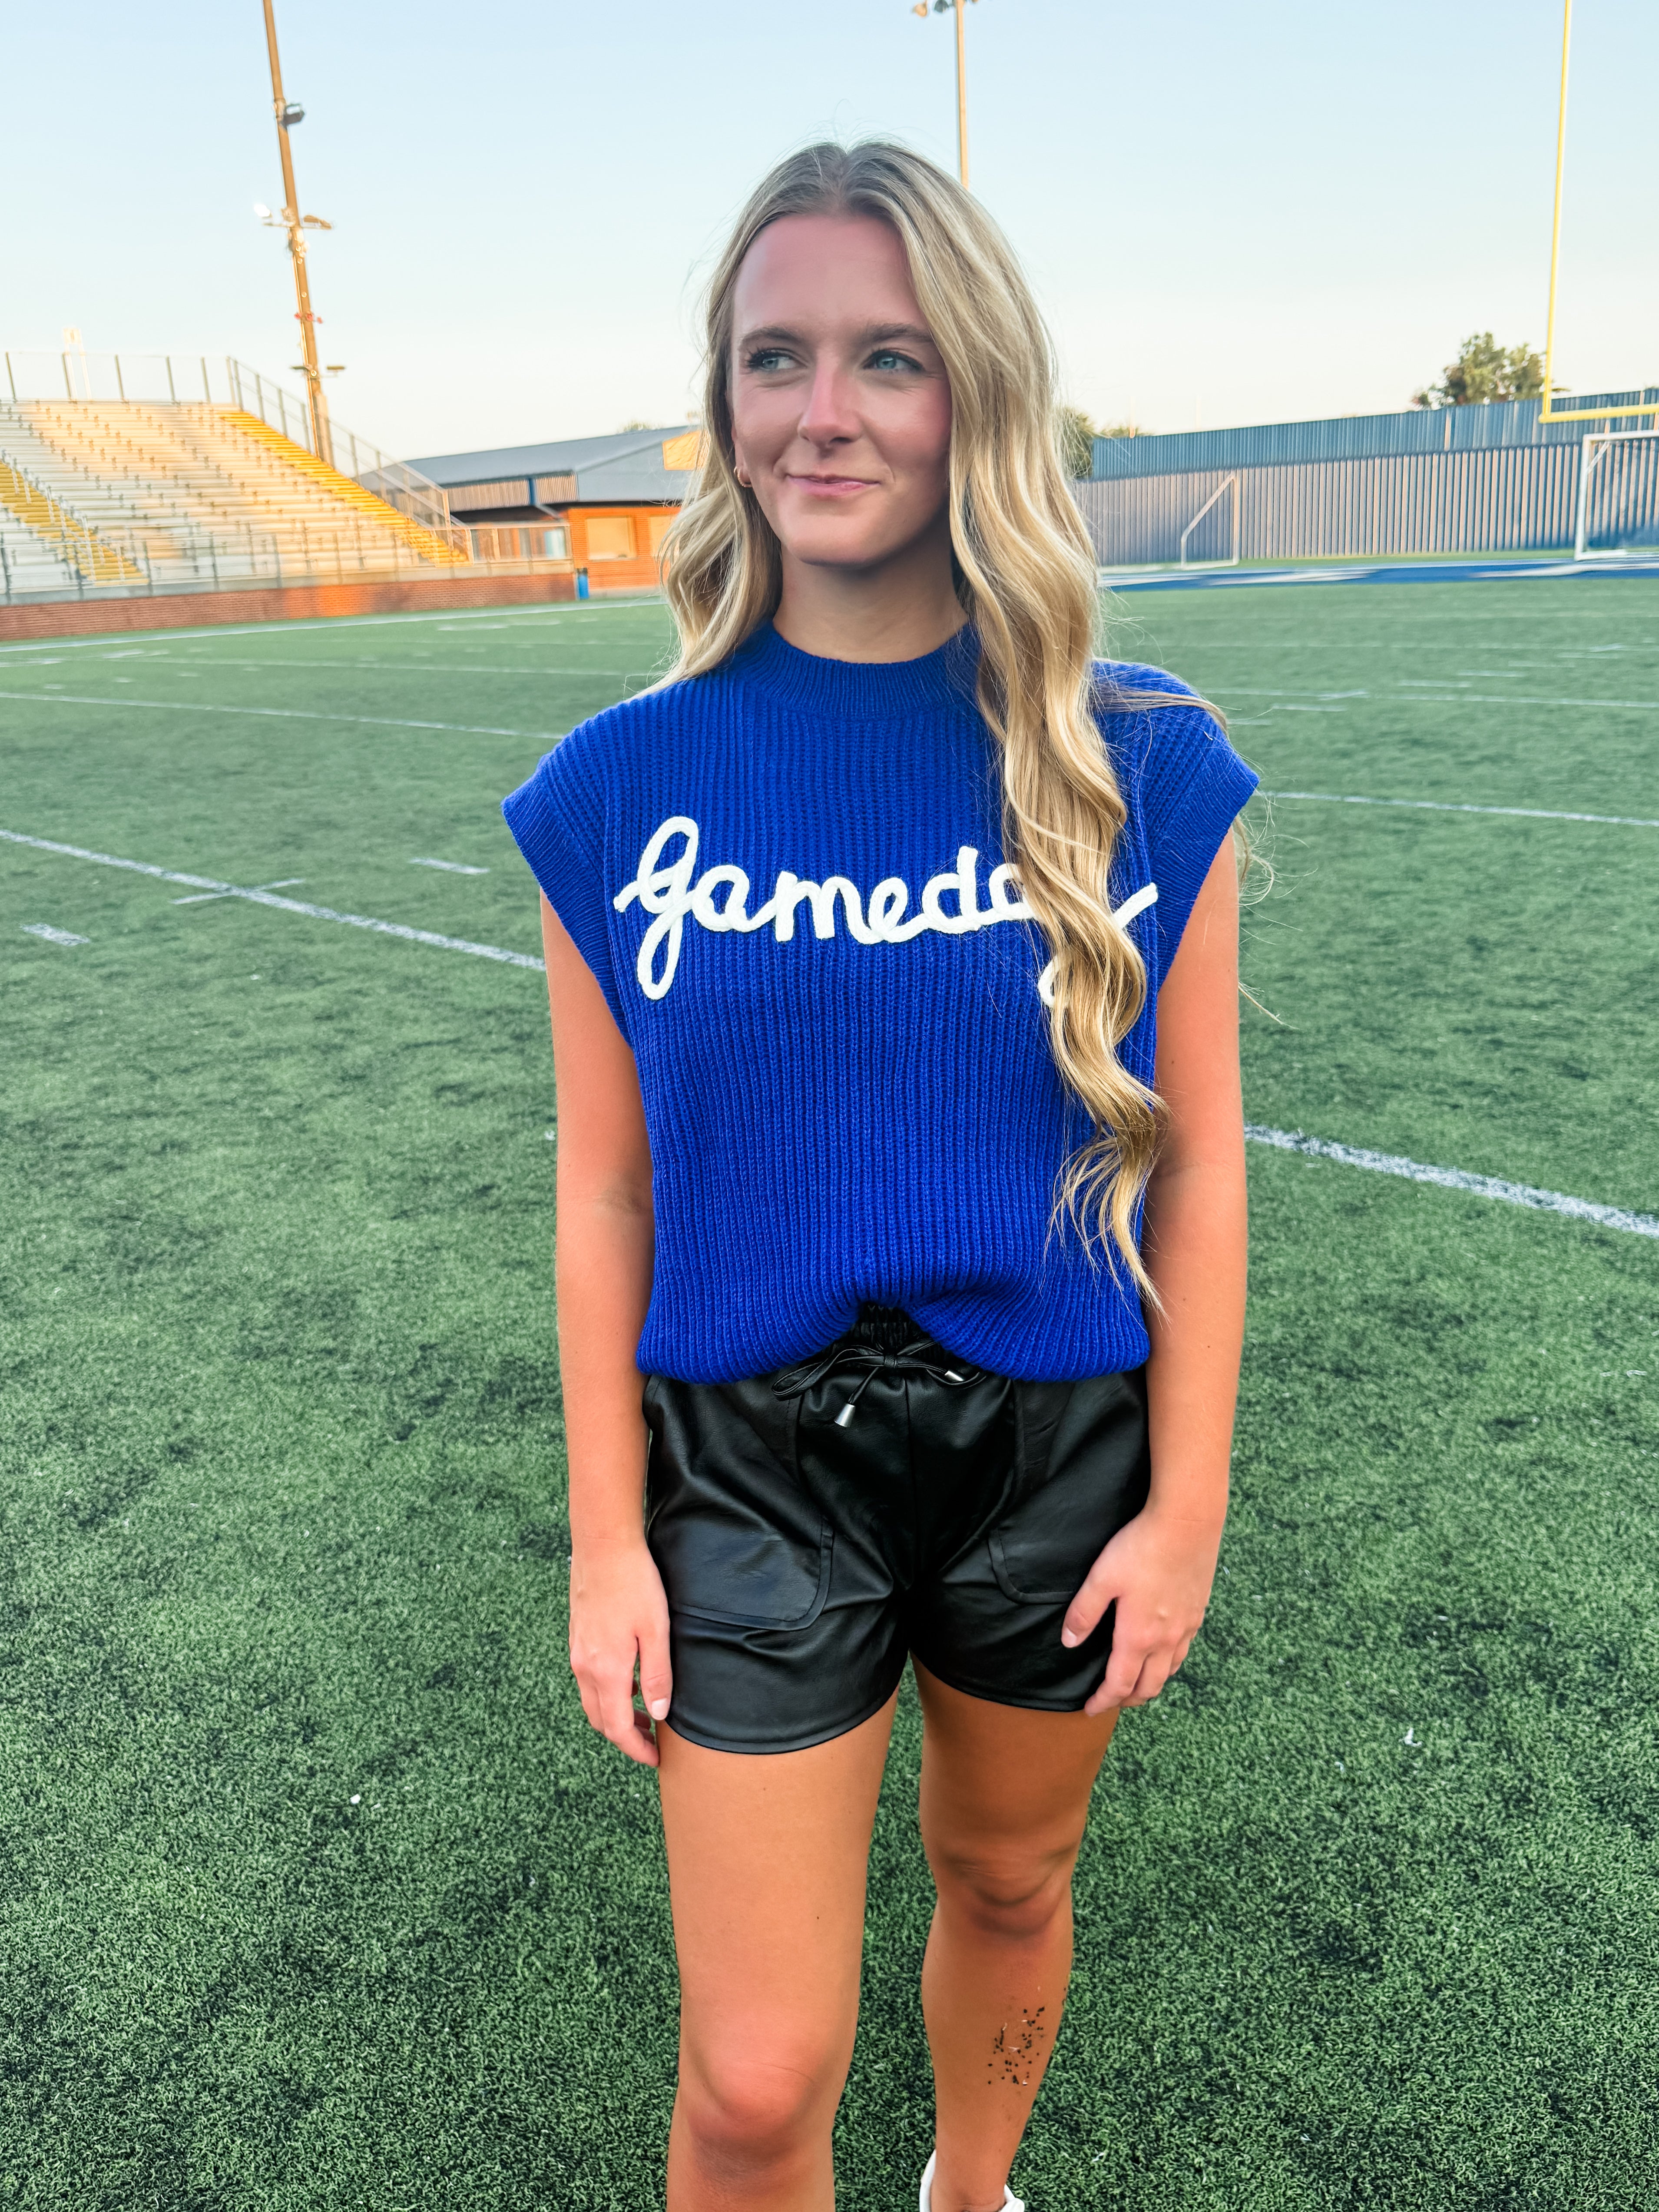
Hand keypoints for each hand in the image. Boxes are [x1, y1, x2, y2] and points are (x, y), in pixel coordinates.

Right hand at [568, 1538, 672, 1765]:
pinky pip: (588, 1679)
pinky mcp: (578, 1637)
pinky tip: (629, 1681)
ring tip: (644, 1714)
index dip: (635, 1749)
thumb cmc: (635, 1584)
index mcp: (605, 1670)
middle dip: (624, 1736)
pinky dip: (607, 1692)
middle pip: (599, 1719)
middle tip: (652, 1740)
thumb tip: (657, 1715)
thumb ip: (657, 1676)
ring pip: (592, 1699)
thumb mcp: (656, 1631)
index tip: (655, 1759)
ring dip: (615, 1714)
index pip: (615, 1728)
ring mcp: (577, 1651)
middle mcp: (584, 1666)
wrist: (603, 1545)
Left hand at [1062, 1503, 1221, 1713]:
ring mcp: (1186, 1628)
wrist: (1186, 1523)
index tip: (1090, 1709)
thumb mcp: (1101, 1578)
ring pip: (1170, 1672)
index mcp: (1138, 1636)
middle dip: (1129, 1699)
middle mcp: (1166, 1640)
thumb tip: (1069, 1642)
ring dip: (1151, 1684)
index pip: (1119, 1684)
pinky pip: (1184, 1651)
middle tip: (1112, 1701)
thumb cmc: (1141, 1548)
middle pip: (1149, 1687)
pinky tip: (1162, 1653)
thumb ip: (1084, 1613)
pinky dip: (1169, 1664)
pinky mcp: (1198, 1612)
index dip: (1103, 1701)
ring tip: (1135, 1683)